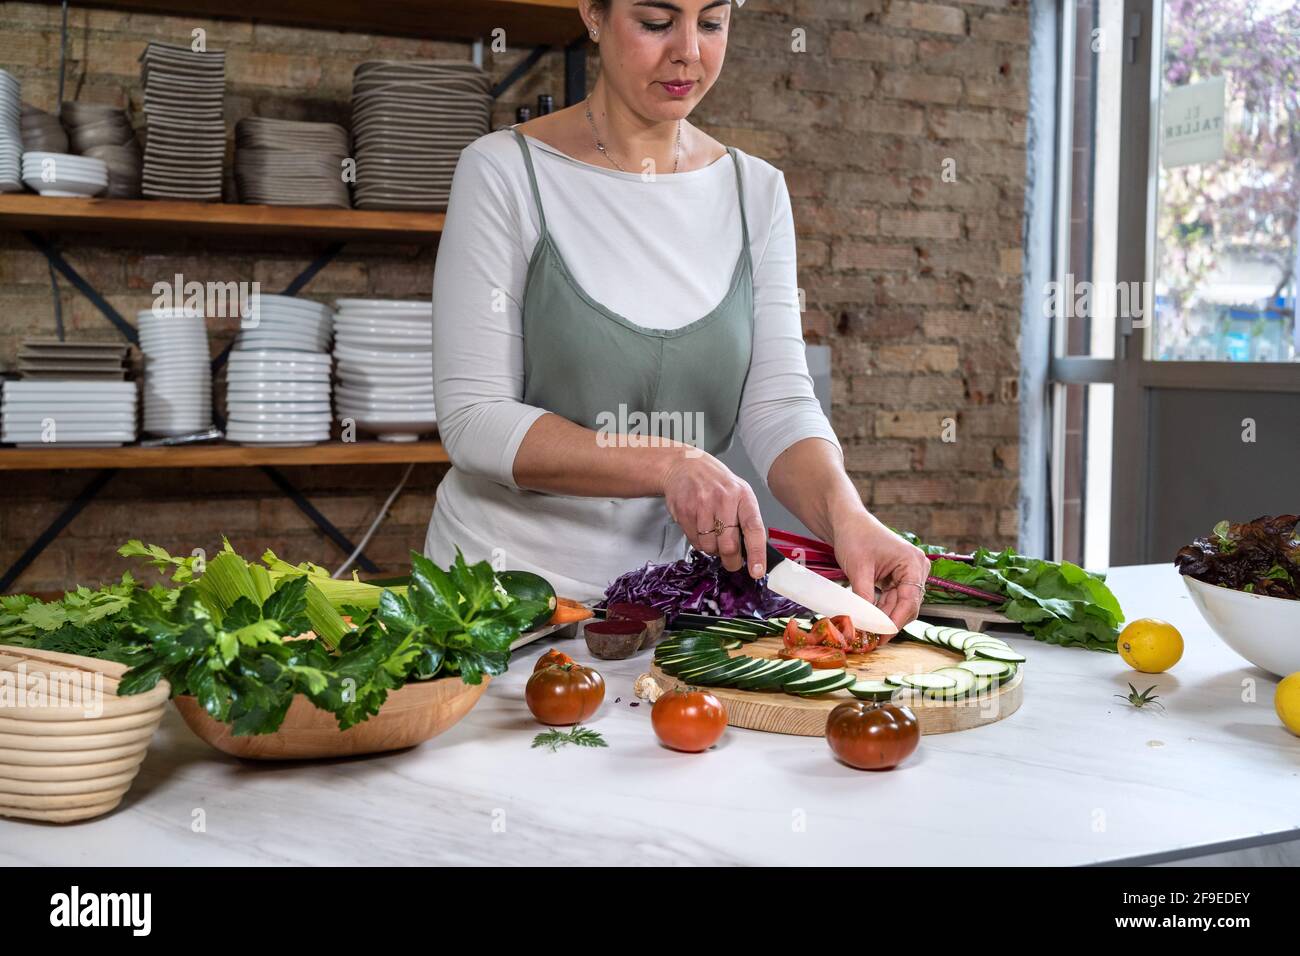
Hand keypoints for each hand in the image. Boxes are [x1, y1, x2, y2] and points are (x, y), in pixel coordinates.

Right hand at [660, 451, 767, 577]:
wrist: (684, 466)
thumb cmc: (715, 483)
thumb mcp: (738, 493)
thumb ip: (746, 518)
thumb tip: (753, 552)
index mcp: (743, 496)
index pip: (754, 529)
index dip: (756, 553)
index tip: (757, 571)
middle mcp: (723, 499)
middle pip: (729, 545)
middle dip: (731, 560)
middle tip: (732, 562)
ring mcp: (702, 505)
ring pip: (710, 547)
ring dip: (713, 549)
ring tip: (712, 534)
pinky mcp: (684, 511)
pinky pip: (694, 542)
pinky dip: (699, 542)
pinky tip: (700, 528)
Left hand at [832, 510, 929, 635]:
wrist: (847, 522)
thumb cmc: (855, 537)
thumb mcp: (858, 569)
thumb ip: (864, 597)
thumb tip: (864, 623)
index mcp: (913, 563)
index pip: (910, 601)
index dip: (895, 622)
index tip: (881, 637)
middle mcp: (917, 569)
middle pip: (908, 606)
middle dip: (889, 623)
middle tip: (871, 640)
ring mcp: (909, 574)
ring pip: (900, 605)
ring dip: (884, 618)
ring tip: (867, 633)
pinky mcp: (898, 578)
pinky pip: (893, 599)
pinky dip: (881, 610)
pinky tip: (869, 620)